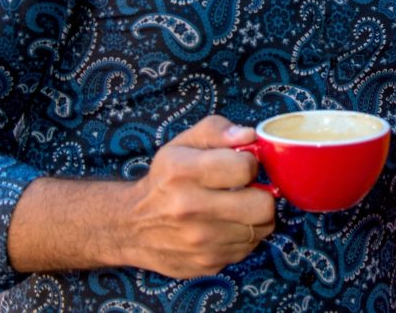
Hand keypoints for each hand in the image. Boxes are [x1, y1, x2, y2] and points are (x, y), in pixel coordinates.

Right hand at [123, 115, 276, 277]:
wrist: (132, 227)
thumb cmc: (164, 178)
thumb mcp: (182, 144)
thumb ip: (217, 131)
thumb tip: (250, 136)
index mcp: (183, 172)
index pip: (245, 168)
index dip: (249, 164)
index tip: (239, 166)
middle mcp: (190, 209)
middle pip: (263, 206)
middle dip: (261, 194)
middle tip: (248, 190)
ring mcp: (200, 241)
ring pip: (262, 229)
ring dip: (255, 217)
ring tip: (237, 208)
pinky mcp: (208, 264)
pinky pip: (248, 249)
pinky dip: (244, 237)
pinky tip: (226, 227)